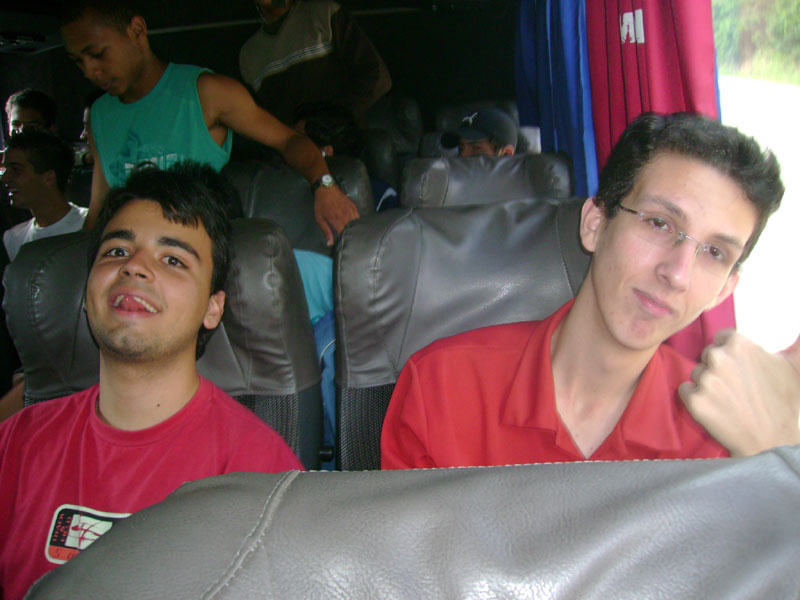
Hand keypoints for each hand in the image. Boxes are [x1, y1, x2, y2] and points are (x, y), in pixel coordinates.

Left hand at [314, 185, 359, 245]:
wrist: (326, 188)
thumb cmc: (321, 204)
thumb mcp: (320, 218)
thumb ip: (326, 231)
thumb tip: (330, 244)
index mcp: (338, 221)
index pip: (344, 236)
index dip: (344, 241)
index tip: (343, 245)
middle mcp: (347, 217)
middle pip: (353, 231)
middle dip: (351, 237)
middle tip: (350, 242)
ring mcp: (352, 211)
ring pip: (358, 225)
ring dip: (356, 230)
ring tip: (354, 236)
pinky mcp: (354, 207)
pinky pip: (359, 218)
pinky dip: (358, 223)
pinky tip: (356, 226)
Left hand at [679, 329, 799, 455]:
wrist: (772, 442)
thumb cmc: (785, 403)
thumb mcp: (796, 366)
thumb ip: (799, 344)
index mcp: (739, 344)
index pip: (722, 338)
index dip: (732, 354)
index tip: (743, 369)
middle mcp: (718, 358)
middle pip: (707, 355)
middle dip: (719, 369)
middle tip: (739, 388)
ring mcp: (704, 379)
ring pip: (697, 373)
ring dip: (708, 384)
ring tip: (731, 400)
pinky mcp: (694, 400)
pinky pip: (685, 390)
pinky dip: (696, 398)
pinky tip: (716, 407)